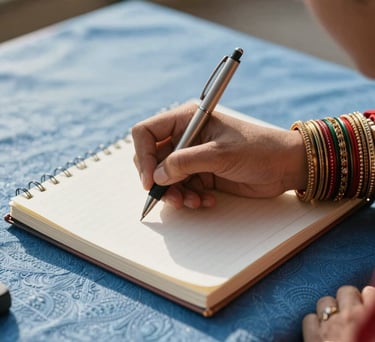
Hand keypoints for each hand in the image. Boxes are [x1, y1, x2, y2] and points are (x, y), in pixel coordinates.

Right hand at [132, 102, 306, 208]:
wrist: (285, 166)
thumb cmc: (258, 149)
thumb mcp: (219, 154)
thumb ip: (184, 163)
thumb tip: (156, 176)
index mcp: (187, 120)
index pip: (147, 133)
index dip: (143, 156)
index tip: (150, 181)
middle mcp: (186, 137)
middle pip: (154, 159)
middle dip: (160, 181)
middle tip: (172, 198)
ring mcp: (194, 157)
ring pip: (167, 178)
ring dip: (176, 193)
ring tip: (193, 202)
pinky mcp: (202, 174)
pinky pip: (183, 188)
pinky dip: (190, 197)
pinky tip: (206, 200)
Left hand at [303, 285, 374, 341]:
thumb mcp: (373, 334)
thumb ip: (371, 318)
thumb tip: (367, 305)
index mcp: (369, 317)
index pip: (370, 293)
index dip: (368, 296)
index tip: (366, 299)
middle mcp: (351, 317)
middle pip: (346, 291)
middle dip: (348, 298)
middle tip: (352, 310)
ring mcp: (330, 325)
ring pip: (325, 301)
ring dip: (330, 308)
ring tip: (335, 320)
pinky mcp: (313, 335)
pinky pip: (310, 318)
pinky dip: (315, 322)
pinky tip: (320, 330)